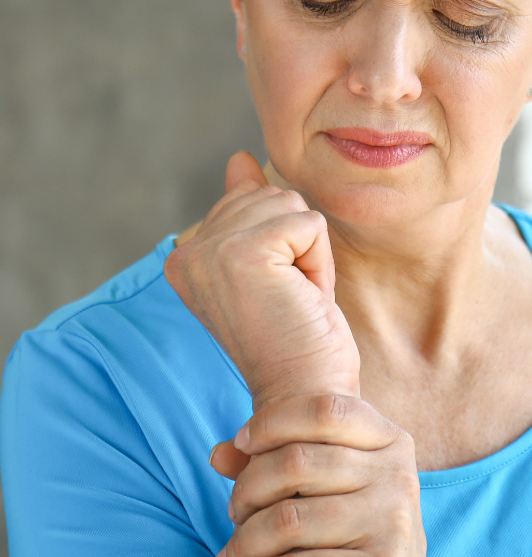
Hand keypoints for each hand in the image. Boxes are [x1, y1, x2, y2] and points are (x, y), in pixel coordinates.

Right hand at [164, 152, 359, 405]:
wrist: (304, 397)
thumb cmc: (296, 340)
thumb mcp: (272, 267)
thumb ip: (248, 211)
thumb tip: (238, 159)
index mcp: (185, 257)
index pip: (249, 200)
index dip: (280, 245)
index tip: (272, 297)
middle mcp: (188, 252)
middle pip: (271, 196)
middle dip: (296, 245)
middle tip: (287, 301)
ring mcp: (213, 251)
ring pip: (291, 206)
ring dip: (309, 254)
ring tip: (294, 301)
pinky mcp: (244, 253)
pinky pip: (309, 224)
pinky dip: (320, 263)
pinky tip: (303, 299)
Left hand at [209, 393, 442, 556]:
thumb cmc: (353, 531)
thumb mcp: (328, 486)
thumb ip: (275, 460)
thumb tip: (217, 454)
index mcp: (390, 441)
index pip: (325, 410)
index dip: (275, 420)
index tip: (240, 443)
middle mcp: (399, 476)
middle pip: (298, 462)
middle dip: (249, 487)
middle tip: (233, 512)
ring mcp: (394, 523)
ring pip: (290, 520)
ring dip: (244, 543)